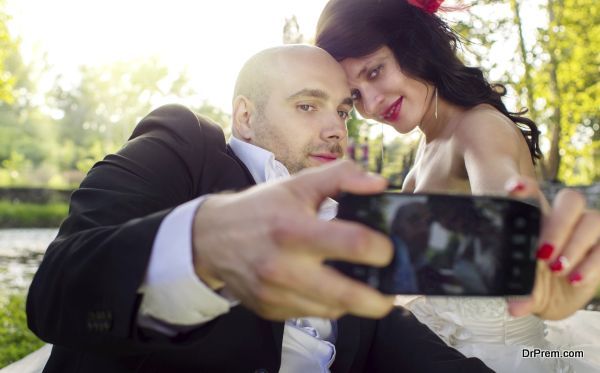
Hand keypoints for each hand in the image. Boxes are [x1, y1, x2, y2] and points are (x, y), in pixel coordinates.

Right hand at [191, 160, 394, 320]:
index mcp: (294, 229)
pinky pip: (313, 314)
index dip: (382, 249)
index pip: (353, 244)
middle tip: (391, 289)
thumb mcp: (297, 184)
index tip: (388, 250)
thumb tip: (379, 184)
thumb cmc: (260, 209)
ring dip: (354, 301)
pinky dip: (328, 304)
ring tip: (360, 284)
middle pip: (349, 295)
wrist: (211, 238)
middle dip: (380, 298)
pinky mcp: (271, 310)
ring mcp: (276, 293)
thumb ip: (341, 176)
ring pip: (334, 310)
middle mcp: (284, 267)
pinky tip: (328, 287)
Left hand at [506, 177, 599, 319]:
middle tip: (542, 253)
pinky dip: (591, 263)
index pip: (532, 192)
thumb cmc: (531, 279)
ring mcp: (587, 231)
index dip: (526, 187)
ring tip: (557, 269)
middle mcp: (564, 219)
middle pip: (571, 201)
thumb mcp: (522, 287)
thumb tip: (515, 307)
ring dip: (575, 244)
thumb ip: (519, 293)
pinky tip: (575, 279)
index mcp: (536, 216)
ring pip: (592, 220)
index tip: (513, 189)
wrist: (553, 296)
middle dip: (558, 225)